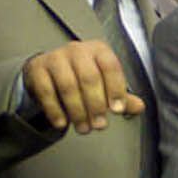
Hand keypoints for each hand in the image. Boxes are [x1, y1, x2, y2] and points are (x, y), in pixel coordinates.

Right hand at [22, 40, 144, 134]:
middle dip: (96, 104)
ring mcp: (55, 57)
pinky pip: (47, 91)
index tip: (117, 110)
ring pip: (68, 85)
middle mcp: (77, 49)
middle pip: (89, 77)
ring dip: (77, 111)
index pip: (110, 66)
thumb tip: (140, 107)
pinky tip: (62, 124)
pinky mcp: (37, 69)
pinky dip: (55, 110)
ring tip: (83, 128)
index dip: (116, 89)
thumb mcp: (103, 83)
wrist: (48, 70)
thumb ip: (121, 96)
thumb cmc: (81, 76)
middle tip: (99, 125)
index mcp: (98, 50)